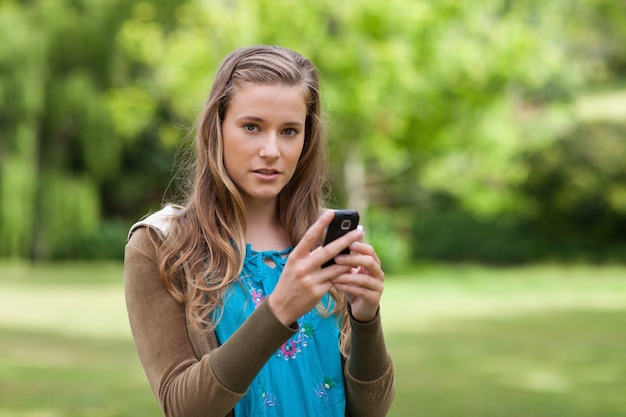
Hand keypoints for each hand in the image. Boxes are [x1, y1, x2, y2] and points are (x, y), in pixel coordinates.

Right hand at [268, 210, 364, 325]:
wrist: (281, 307)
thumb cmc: (290, 282)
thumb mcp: (294, 265)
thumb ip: (309, 256)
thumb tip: (328, 246)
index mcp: (295, 257)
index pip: (309, 236)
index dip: (321, 224)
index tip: (332, 213)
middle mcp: (302, 267)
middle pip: (329, 251)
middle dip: (346, 241)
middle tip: (359, 232)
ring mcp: (310, 280)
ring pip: (336, 268)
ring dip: (350, 261)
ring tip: (361, 253)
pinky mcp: (317, 292)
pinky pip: (334, 281)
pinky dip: (343, 277)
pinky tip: (352, 273)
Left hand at [331, 239, 384, 322]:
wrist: (360, 308)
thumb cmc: (353, 285)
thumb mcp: (349, 272)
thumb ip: (344, 261)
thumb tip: (329, 247)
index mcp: (374, 263)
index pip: (370, 250)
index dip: (359, 246)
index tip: (346, 243)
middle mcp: (378, 273)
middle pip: (369, 262)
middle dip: (352, 259)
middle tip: (336, 258)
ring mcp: (378, 286)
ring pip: (365, 278)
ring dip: (347, 276)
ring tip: (332, 275)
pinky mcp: (374, 298)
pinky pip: (361, 291)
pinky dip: (347, 287)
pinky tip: (336, 285)